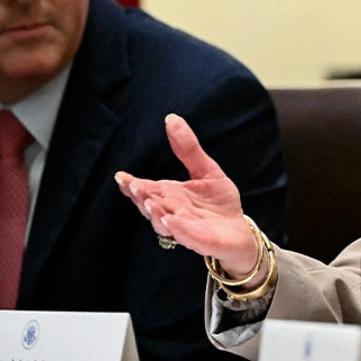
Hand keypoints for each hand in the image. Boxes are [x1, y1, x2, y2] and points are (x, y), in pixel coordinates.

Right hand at [115, 114, 258, 276]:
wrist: (240, 231)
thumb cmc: (218, 202)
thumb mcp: (206, 170)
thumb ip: (188, 149)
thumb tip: (171, 118)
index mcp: (169, 196)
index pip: (145, 189)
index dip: (131, 185)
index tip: (121, 176)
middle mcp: (172, 213)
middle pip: (150, 205)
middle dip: (140, 197)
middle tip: (133, 186)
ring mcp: (186, 229)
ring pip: (164, 224)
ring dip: (155, 214)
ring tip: (149, 203)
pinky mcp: (203, 242)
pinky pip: (189, 237)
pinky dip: (180, 230)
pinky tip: (172, 221)